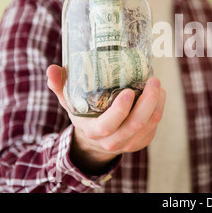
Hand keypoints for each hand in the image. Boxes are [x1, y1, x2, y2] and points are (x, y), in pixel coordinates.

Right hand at [46, 65, 165, 173]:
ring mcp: (129, 143)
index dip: (120, 110)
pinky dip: (159, 109)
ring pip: (149, 124)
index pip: (108, 125)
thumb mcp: (70, 102)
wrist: (95, 140)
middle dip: (148, 101)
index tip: (128, 91)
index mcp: (94, 131)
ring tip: (158, 85)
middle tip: (153, 80)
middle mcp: (113, 141)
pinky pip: (154, 126)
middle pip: (135, 124)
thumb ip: (60, 86)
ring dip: (157, 103)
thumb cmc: (84, 115)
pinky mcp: (142, 142)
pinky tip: (159, 95)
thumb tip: (52, 69)